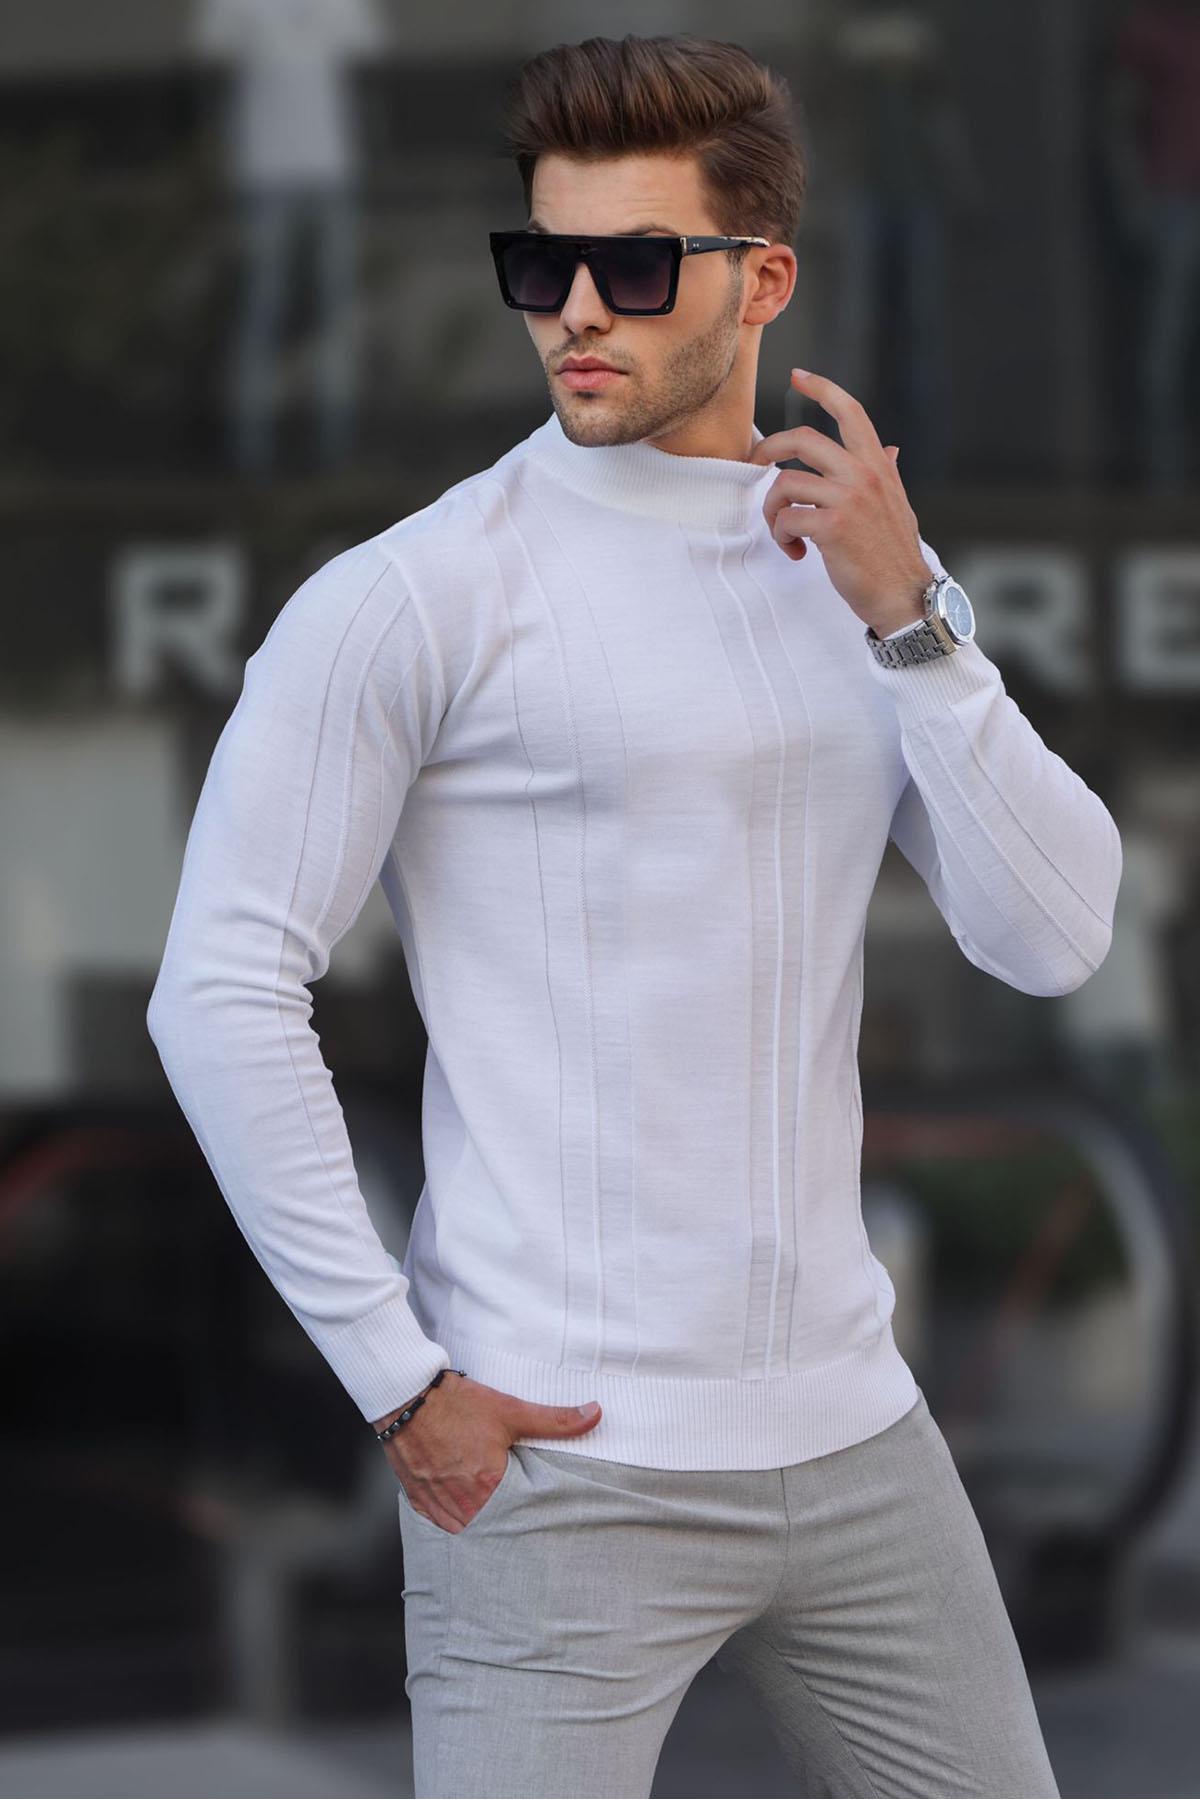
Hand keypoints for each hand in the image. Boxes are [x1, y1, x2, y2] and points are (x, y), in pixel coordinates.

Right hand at [377, 1372, 601, 1533]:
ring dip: (479, 1525)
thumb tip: (596, 1413)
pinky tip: (463, 1511)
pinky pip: (439, 1522)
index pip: (519, 1518)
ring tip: (494, 1519)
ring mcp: (436, 1503)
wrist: (406, 1396)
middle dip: (505, 1526)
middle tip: (520, 1523)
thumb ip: (555, 1419)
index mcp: (488, 1486)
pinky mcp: (417, 1499)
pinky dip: (452, 1519)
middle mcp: (461, 1502)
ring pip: (464, 1530)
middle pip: (491, 1528)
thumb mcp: (511, 1410)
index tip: (541, 1518)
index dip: (530, 1517)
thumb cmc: (458, 1403)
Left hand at [748, 370, 931, 638]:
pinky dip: (782, 537)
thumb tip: (891, 449)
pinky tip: (797, 552)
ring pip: (785, 483)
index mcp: (877, 465)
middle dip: (767, 449)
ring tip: (785, 533)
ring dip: (773, 510)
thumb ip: (887, 473)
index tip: (797, 375)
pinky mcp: (832, 528)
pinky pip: (786, 519)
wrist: (904, 595)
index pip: (851, 412)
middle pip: (802, 440)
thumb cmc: (895, 554)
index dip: (822, 388)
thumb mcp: (897, 504)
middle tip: (754, 465)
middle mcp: (863, 474)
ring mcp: (848, 499)